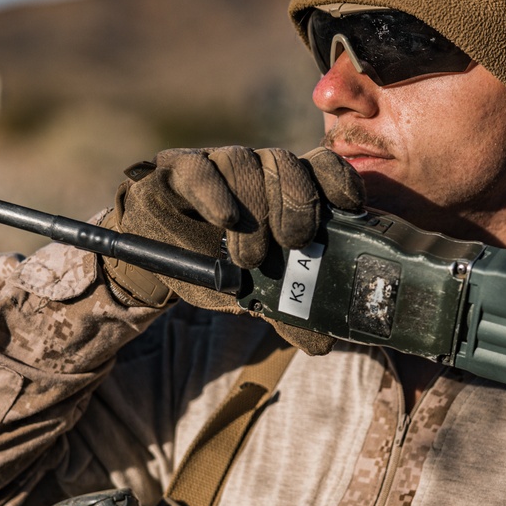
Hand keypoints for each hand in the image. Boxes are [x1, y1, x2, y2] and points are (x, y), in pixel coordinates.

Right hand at [104, 144, 363, 352]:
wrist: (154, 262)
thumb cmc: (213, 266)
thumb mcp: (256, 292)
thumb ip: (290, 311)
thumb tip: (323, 343)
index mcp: (284, 189)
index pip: (320, 166)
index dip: (339, 179)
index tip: (350, 206)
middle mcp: (256, 168)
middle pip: (286, 163)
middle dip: (297, 203)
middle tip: (295, 242)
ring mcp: (217, 163)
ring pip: (245, 163)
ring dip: (255, 210)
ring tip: (250, 258)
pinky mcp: (178, 169)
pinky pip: (200, 169)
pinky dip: (215, 193)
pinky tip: (226, 218)